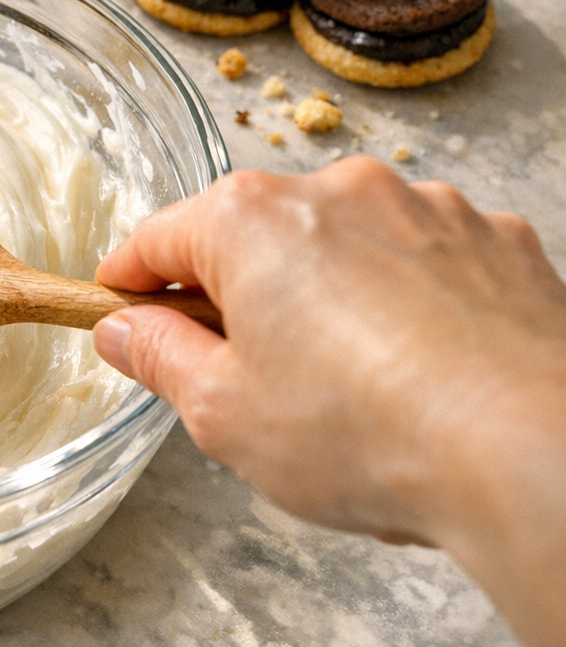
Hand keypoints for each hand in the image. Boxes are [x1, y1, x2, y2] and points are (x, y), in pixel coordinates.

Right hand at [92, 156, 565, 646]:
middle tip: (244, 381)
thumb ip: (160, 359)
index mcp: (252, 221)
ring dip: (327, 298)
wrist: (533, 455)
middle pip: (254, 237)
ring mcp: (426, 207)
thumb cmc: (369, 435)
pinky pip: (422, 261)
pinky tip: (417, 373)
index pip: (158, 238)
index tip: (121, 312)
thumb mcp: (223, 414)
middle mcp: (339, 191)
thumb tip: (125, 330)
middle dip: (239, 298)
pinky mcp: (494, 241)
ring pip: (343, 248)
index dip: (129, 282)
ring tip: (348, 389)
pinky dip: (406, 303)